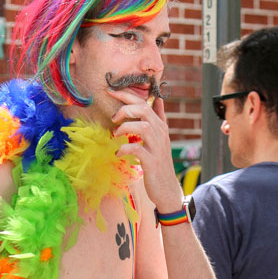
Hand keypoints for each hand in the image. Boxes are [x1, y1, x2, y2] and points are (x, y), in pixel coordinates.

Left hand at [110, 89, 182, 210]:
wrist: (166, 187)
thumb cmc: (159, 161)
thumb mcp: (160, 137)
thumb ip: (158, 117)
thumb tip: (158, 99)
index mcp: (160, 125)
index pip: (144, 103)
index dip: (127, 94)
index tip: (110, 90)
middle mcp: (160, 133)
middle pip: (143, 110)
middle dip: (125, 109)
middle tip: (113, 118)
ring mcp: (156, 147)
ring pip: (142, 127)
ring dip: (125, 127)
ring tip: (115, 134)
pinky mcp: (151, 162)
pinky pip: (137, 149)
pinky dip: (124, 149)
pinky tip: (118, 153)